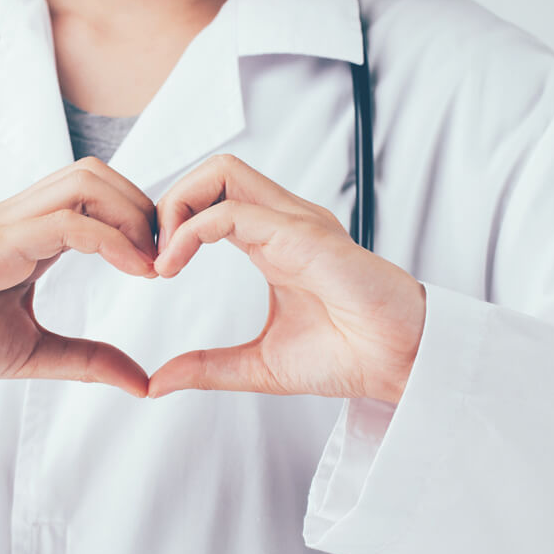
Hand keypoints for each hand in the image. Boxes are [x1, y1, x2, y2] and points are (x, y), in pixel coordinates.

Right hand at [0, 157, 158, 422]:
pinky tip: (133, 270)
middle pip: (95, 173)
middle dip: (142, 207)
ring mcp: (3, 224)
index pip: (94, 195)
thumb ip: (87, 360)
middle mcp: (16, 218)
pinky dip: (110, 239)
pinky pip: (64, 222)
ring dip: (131, 215)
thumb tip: (141, 381)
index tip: (162, 267)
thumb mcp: (34, 353)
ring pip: (84, 182)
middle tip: (165, 258)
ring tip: (151, 263)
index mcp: (26, 235)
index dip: (137, 222)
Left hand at [147, 155, 425, 403]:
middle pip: (214, 170)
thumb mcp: (259, 365)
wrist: (403, 365)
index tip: (152, 270)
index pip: (213, 198)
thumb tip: (157, 382)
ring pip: (222, 172)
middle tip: (151, 257)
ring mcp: (295, 223)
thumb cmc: (349, 357)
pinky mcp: (304, 236)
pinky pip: (234, 211)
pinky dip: (192, 230)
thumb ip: (208, 368)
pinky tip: (174, 266)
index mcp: (274, 241)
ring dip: (178, 206)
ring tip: (161, 259)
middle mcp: (283, 222)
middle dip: (169, 202)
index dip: (172, 223)